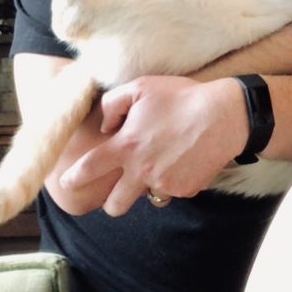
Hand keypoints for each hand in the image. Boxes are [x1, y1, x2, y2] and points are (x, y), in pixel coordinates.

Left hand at [58, 76, 247, 215]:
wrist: (224, 115)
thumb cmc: (181, 97)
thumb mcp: (141, 87)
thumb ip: (113, 104)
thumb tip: (104, 126)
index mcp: (126, 146)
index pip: (90, 168)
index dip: (74, 178)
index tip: (67, 183)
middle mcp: (142, 170)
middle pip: (115, 204)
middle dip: (112, 203)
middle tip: (116, 194)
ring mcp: (164, 183)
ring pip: (147, 197)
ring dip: (147, 188)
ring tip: (160, 167)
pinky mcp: (185, 190)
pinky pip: (173, 192)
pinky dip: (175, 181)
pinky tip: (184, 160)